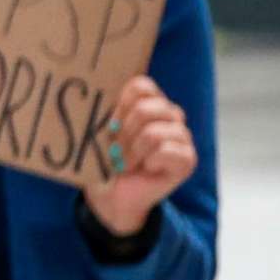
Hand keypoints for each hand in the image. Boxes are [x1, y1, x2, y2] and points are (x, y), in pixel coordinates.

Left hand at [81, 76, 195, 238]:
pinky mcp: (188, 158)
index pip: (142, 85)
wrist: (112, 194)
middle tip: (115, 148)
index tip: (109, 123)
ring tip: (126, 161)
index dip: (121, 103)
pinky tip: (144, 169)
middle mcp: (170, 115)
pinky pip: (166, 150)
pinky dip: (148, 161)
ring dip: (133, 150)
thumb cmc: (106, 160)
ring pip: (154, 132)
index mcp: (150, 103)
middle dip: (124, 130)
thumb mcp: (100, 131)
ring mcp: (182, 136)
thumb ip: (105, 110)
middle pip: (147, 107)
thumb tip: (91, 89)